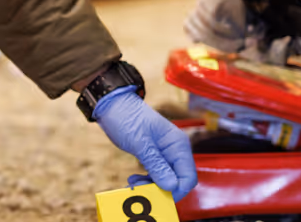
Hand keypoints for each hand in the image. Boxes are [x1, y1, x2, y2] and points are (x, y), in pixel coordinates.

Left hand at [94, 86, 197, 200]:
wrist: (111, 104)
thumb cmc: (126, 116)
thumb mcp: (139, 142)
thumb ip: (155, 164)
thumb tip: (171, 186)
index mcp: (178, 144)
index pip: (188, 176)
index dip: (177, 190)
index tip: (158, 197)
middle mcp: (175, 149)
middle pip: (178, 180)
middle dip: (161, 189)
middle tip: (140, 189)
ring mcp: (165, 153)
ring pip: (166, 179)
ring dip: (151, 185)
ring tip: (133, 183)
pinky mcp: (155, 155)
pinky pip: (157, 174)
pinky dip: (147, 179)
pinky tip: (133, 179)